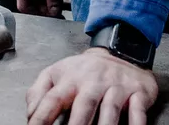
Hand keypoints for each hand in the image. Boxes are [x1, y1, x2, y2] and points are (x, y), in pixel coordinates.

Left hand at [26, 48, 158, 124]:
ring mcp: (115, 86)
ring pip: (110, 109)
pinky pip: (138, 110)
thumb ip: (38, 93)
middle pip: (83, 106)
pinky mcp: (137, 92)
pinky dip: (136, 123)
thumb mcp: (56, 74)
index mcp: (69, 79)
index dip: (42, 117)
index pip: (52, 100)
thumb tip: (30, 115)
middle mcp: (92, 82)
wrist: (120, 50)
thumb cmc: (83, 71)